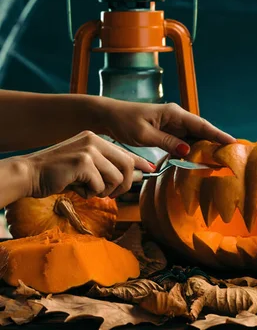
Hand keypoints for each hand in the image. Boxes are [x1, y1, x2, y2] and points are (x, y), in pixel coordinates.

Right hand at [22, 131, 154, 199]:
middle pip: (127, 164)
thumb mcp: (84, 166)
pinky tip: (77, 188)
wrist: (29, 173)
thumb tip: (134, 176)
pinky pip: (99, 186)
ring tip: (87, 189)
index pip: (125, 151)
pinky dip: (90, 193)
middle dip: (124, 184)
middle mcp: (94, 140)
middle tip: (111, 194)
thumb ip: (106, 168)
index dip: (140, 162)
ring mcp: (89, 150)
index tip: (151, 169)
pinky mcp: (82, 163)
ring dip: (104, 190)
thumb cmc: (57, 173)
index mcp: (95, 139)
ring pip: (116, 177)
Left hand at [98, 100, 235, 157]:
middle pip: (201, 131)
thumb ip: (166, 142)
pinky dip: (192, 149)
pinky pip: (184, 141)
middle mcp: (176, 117)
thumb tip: (188, 150)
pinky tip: (199, 159)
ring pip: (193, 137)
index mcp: (173, 113)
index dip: (217, 134)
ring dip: (205, 147)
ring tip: (220, 159)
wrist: (110, 116)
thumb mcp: (144, 134)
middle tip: (231, 155)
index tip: (232, 142)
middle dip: (216, 142)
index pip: (200, 125)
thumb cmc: (124, 122)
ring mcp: (172, 124)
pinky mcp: (167, 131)